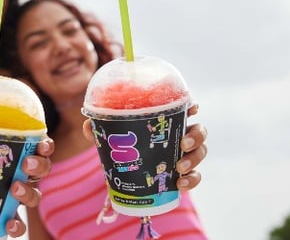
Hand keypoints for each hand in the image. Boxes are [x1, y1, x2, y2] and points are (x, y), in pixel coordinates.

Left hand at [83, 103, 207, 191]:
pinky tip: (180, 184)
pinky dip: (191, 180)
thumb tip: (88, 125)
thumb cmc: (122, 146)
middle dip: (196, 135)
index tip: (192, 107)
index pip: (184, 108)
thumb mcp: (110, 136)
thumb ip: (99, 129)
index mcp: (165, 121)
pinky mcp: (183, 174)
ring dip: (194, 158)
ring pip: (201, 152)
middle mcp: (179, 135)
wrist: (124, 175)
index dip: (192, 106)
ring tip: (179, 167)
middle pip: (199, 130)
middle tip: (183, 143)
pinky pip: (196, 176)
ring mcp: (184, 155)